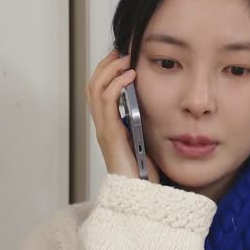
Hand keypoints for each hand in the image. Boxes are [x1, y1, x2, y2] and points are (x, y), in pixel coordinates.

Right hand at [86, 50, 158, 181]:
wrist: (142, 198)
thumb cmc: (146, 174)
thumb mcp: (146, 140)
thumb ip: (145, 123)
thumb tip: (157, 103)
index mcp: (110, 127)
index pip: (99, 91)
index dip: (106, 71)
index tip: (121, 56)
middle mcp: (103, 127)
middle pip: (92, 86)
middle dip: (105, 65)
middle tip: (121, 51)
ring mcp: (104, 131)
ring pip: (95, 90)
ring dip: (110, 70)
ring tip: (126, 60)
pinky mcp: (111, 136)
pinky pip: (107, 104)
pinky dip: (116, 85)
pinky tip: (130, 76)